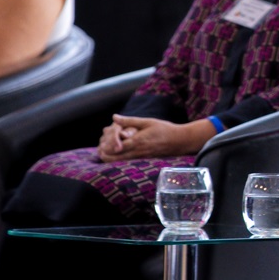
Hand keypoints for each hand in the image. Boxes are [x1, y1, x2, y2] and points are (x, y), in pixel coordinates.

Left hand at [97, 115, 215, 162]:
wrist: (179, 141)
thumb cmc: (164, 129)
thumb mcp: (147, 121)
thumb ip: (129, 121)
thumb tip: (114, 117)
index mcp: (137, 141)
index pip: (116, 146)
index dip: (106, 145)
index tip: (102, 140)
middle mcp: (137, 151)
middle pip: (114, 157)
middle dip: (104, 153)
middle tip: (100, 147)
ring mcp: (140, 157)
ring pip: (119, 162)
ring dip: (110, 157)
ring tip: (104, 151)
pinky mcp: (143, 159)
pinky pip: (126, 162)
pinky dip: (118, 159)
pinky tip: (116, 153)